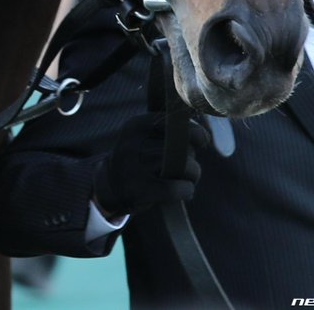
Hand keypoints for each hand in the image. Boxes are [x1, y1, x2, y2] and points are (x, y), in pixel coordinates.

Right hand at [93, 112, 208, 217]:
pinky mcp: (142, 190)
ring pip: (184, 166)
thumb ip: (168, 131)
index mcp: (137, 125)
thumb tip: (204, 133)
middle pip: (183, 146)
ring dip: (192, 175)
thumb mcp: (144, 136)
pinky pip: (177, 188)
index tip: (202, 141)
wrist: (109, 186)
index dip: (195, 132)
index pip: (175, 123)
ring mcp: (138, 167)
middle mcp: (136, 143)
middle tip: (187, 166)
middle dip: (192, 157)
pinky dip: (187, 190)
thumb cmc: (138, 158)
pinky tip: (185, 191)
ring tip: (186, 179)